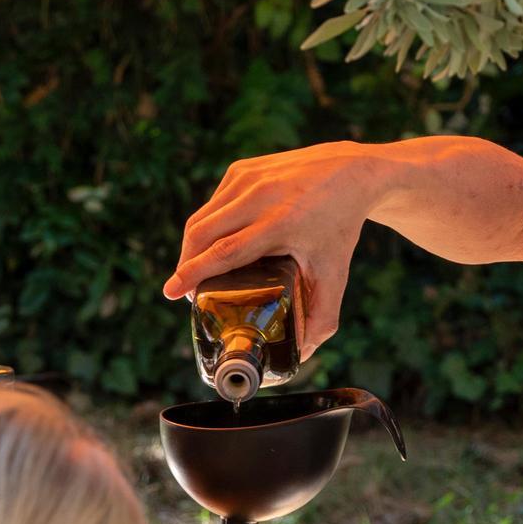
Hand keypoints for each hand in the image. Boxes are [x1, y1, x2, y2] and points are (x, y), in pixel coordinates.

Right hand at [165, 142, 382, 358]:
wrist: (351, 173)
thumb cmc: (341, 227)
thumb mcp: (335, 274)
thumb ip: (322, 317)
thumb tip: (301, 354)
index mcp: (281, 223)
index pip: (224, 252)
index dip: (193, 274)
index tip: (171, 292)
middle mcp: (260, 197)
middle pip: (203, 236)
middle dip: (187, 266)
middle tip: (188, 293)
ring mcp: (248, 178)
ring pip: (202, 219)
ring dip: (192, 248)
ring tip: (198, 272)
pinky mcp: (241, 169)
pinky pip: (213, 204)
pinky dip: (207, 227)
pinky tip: (215, 244)